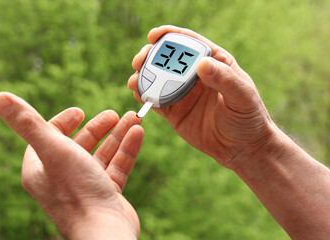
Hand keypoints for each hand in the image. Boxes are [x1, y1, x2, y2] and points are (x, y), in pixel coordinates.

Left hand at [0, 92, 143, 239]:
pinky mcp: (106, 193)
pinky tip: (138, 133)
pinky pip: (118, 166)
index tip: (80, 112)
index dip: (63, 122)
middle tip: (114, 114)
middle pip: (80, 144)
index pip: (49, 139)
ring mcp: (86, 186)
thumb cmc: (76, 191)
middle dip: (98, 127)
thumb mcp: (53, 149)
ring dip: (118, 135)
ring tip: (134, 118)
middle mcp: (62, 177)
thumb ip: (28, 123)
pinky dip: (127, 149)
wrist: (103, 229)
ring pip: (103, 154)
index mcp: (42, 168)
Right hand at [128, 25, 276, 168]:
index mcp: (213, 63)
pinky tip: (138, 94)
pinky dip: (144, 96)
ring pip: (157, 78)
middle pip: (167, 59)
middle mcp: (194, 76)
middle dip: (150, 56)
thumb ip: (224, 79)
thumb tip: (201, 64)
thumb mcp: (242, 96)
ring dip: (143, 76)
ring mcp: (182, 93)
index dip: (170, 35)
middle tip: (139, 61)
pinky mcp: (174, 111)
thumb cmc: (248, 118)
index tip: (154, 36)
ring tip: (135, 82)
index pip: (189, 43)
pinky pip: (155, 100)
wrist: (242, 148)